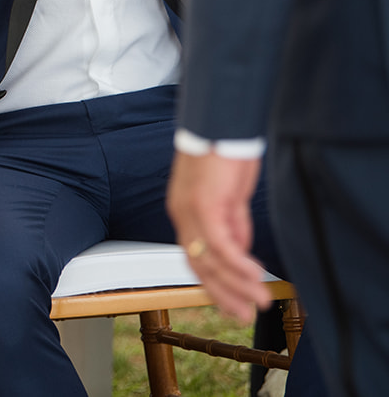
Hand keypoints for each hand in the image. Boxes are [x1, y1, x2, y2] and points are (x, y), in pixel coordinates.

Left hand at [166, 151, 269, 322]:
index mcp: (184, 213)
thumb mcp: (231, 196)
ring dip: (237, 285)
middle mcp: (181, 215)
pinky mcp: (205, 204)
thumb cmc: (224, 155)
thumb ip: (233, 222)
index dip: (212, 283)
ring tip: (258, 303)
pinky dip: (239, 263)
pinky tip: (256, 276)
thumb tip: (241, 249)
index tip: (232, 303)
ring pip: (210, 259)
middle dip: (223, 294)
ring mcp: (190, 210)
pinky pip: (222, 243)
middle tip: (244, 316)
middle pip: (199, 265)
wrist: (219, 125)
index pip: (194, 258)